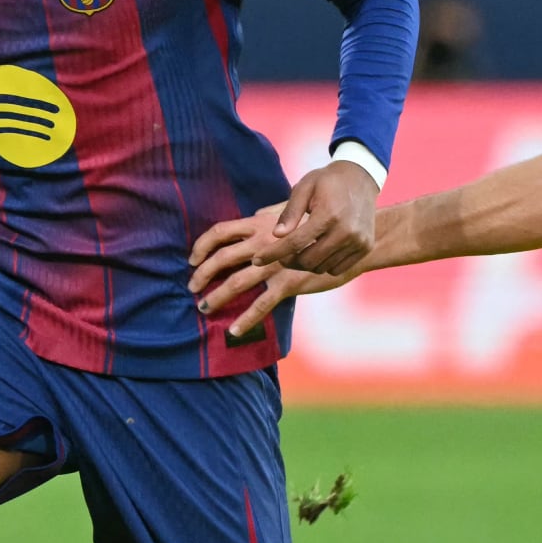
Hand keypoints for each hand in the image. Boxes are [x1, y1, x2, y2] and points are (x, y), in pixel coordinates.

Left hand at [189, 204, 356, 338]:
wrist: (351, 236)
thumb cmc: (323, 221)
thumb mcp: (293, 211)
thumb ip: (271, 216)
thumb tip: (255, 216)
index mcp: (260, 223)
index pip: (220, 231)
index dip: (201, 245)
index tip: (191, 259)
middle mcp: (264, 242)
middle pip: (222, 258)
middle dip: (202, 274)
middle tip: (191, 287)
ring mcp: (276, 263)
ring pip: (237, 282)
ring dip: (217, 297)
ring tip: (204, 308)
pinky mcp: (290, 282)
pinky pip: (263, 304)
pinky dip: (246, 319)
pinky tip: (234, 331)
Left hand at [255, 160, 379, 278]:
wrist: (361, 178)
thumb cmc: (327, 181)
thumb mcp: (304, 188)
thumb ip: (289, 212)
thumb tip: (277, 235)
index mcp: (329, 214)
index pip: (295, 243)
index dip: (273, 253)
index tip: (256, 260)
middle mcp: (347, 231)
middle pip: (308, 261)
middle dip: (288, 260)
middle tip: (280, 254)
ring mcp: (358, 241)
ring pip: (322, 268)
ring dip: (305, 263)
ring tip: (299, 250)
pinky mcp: (364, 247)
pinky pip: (337, 269)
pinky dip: (323, 265)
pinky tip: (317, 251)